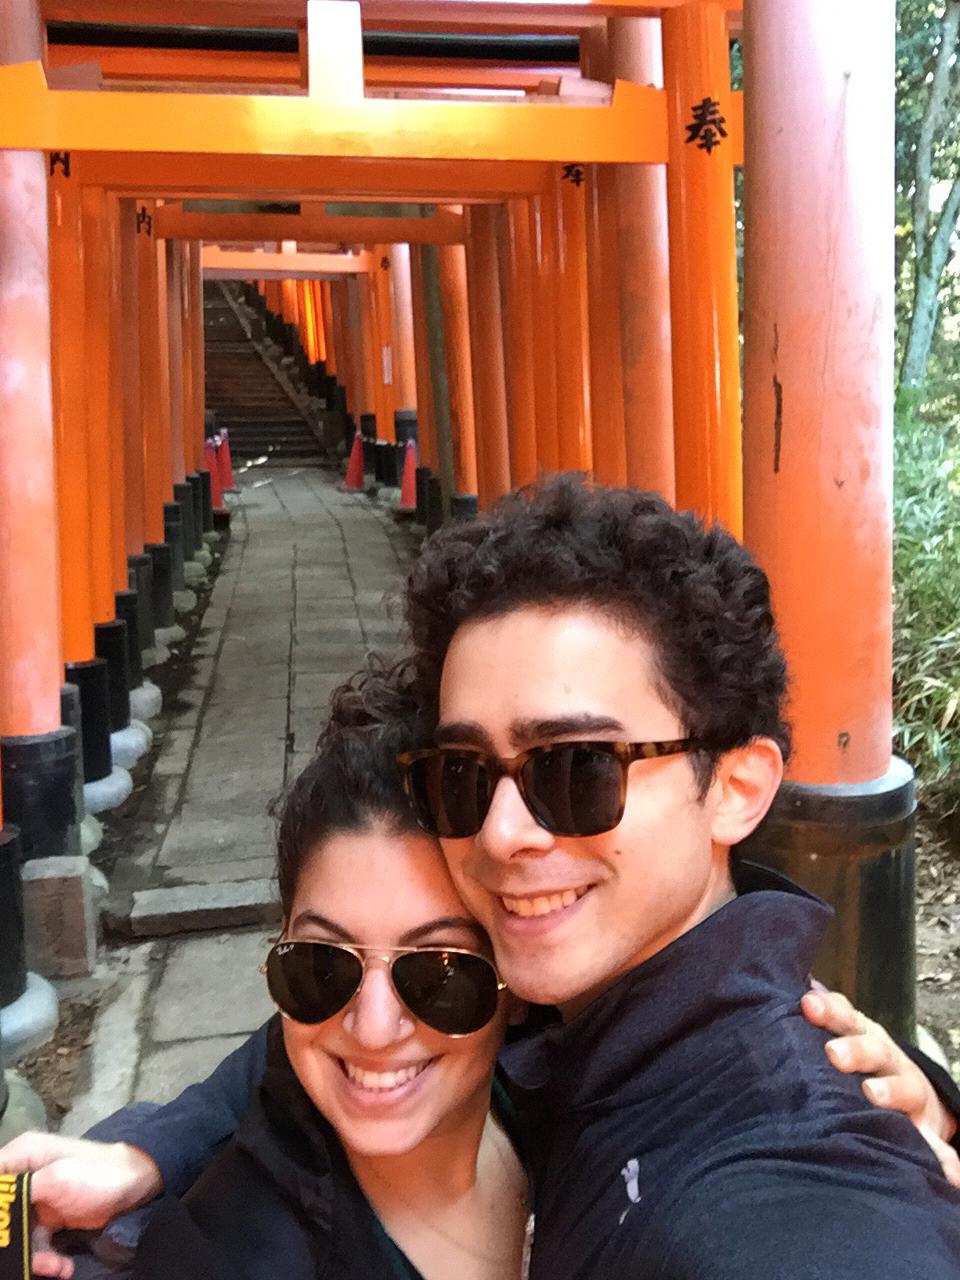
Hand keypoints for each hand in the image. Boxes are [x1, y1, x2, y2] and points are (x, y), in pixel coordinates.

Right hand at [0, 1132, 162, 1277]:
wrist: (136, 1184)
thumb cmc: (97, 1173)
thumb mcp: (56, 1179)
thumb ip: (19, 1192)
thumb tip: (0, 1202)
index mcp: (21, 1156)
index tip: (3, 1231)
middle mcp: (24, 1177)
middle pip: (4, 1213)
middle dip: (12, 1241)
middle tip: (24, 1258)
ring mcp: (36, 1200)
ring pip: (16, 1235)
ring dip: (33, 1256)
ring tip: (54, 1267)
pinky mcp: (48, 1219)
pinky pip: (35, 1244)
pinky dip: (46, 1259)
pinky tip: (62, 1268)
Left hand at [802, 988, 959, 1186]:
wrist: (909, 1091)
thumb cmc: (858, 1060)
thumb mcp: (843, 1037)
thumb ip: (821, 1017)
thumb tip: (800, 991)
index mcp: (861, 1034)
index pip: (845, 1016)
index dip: (828, 1010)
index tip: (808, 1005)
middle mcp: (887, 1059)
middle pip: (872, 1048)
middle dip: (854, 1049)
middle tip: (833, 1054)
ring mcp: (909, 1092)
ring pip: (903, 1089)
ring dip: (890, 1090)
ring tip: (873, 1094)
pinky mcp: (926, 1129)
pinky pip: (937, 1145)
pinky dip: (943, 1158)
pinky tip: (948, 1174)